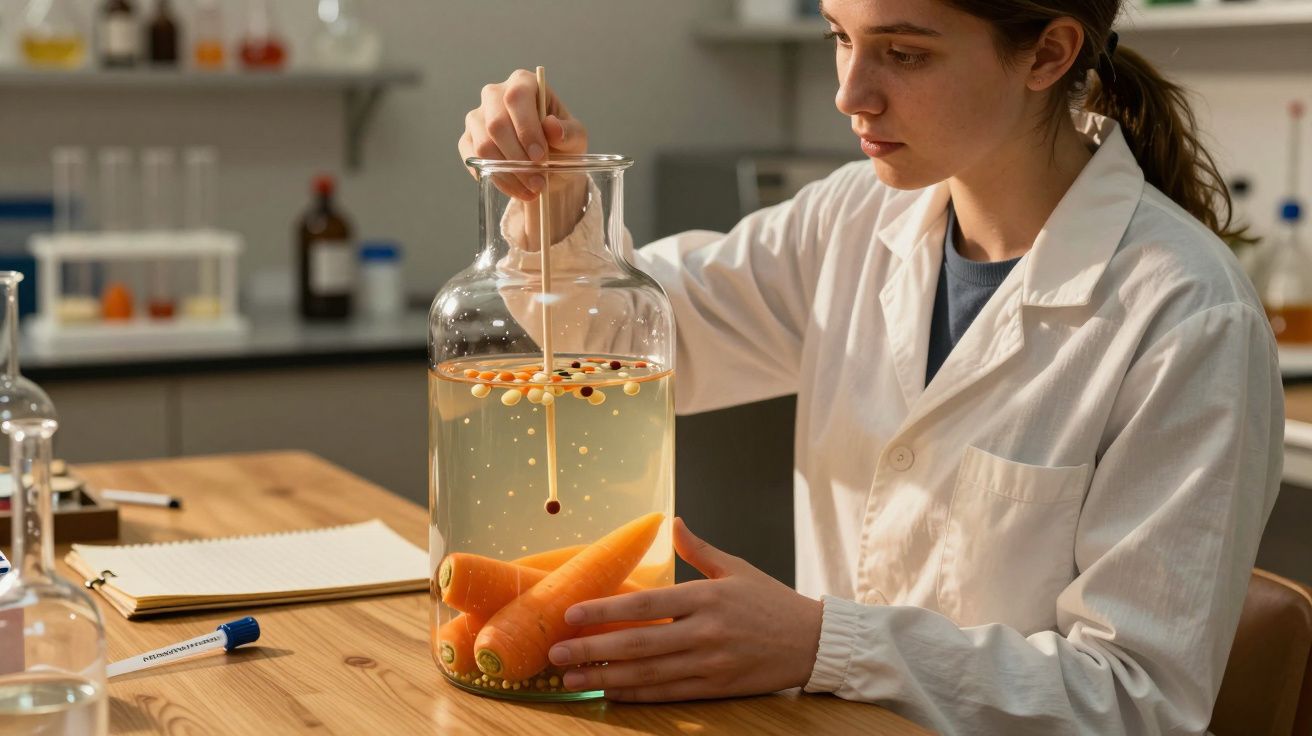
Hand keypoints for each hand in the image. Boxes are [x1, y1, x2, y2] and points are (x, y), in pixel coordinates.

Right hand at [458, 69, 588, 200]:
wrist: (548, 166)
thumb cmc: (562, 143)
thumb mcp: (576, 138)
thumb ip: (569, 132)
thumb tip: (552, 127)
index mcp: (523, 83)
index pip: (516, 97)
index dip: (526, 128)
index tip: (540, 156)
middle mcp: (494, 95)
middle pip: (496, 124)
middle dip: (518, 158)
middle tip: (538, 181)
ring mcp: (477, 117)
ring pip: (483, 146)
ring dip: (509, 173)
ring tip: (532, 189)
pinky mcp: (468, 140)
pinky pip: (474, 160)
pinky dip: (497, 179)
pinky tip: (516, 187)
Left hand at [546, 518, 823, 701]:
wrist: (813, 641)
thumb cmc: (771, 601)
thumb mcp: (737, 568)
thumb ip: (699, 550)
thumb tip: (672, 522)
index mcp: (707, 596)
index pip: (646, 604)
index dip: (606, 611)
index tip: (572, 614)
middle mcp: (706, 630)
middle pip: (639, 642)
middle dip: (593, 649)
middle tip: (557, 652)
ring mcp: (711, 662)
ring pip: (649, 672)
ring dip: (606, 677)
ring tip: (572, 678)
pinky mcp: (718, 687)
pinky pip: (669, 693)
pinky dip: (637, 694)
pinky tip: (610, 693)